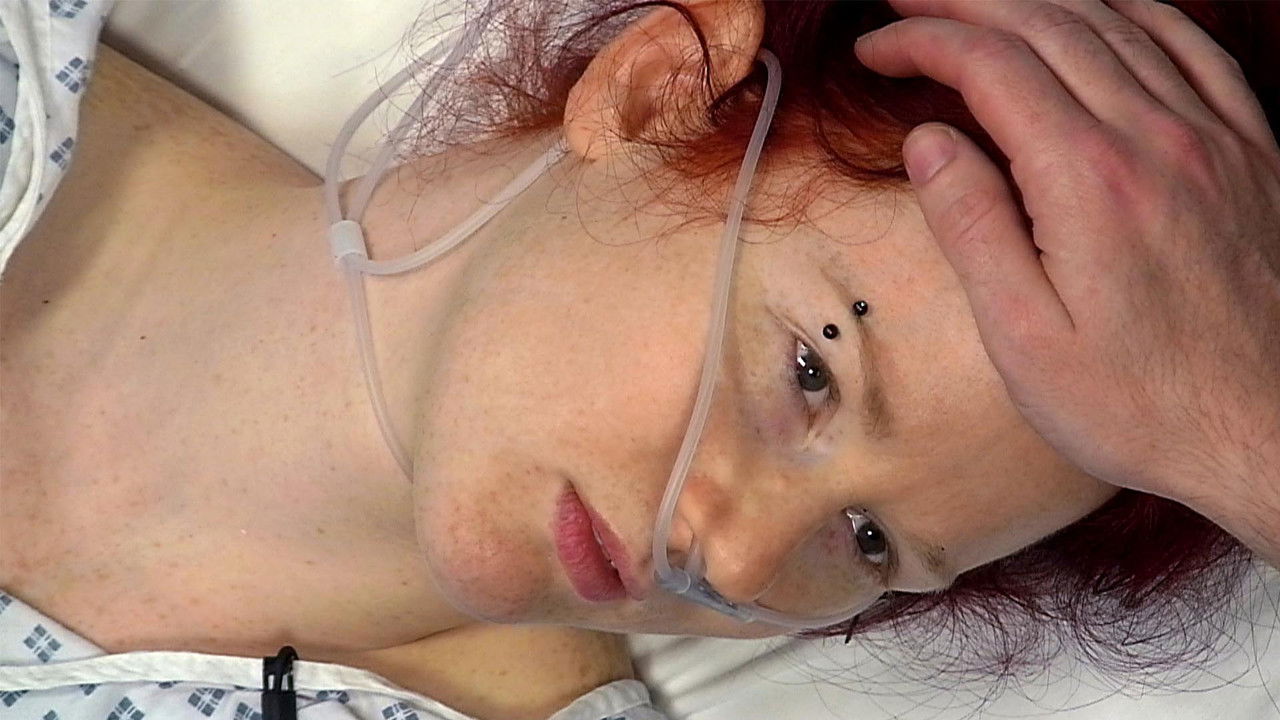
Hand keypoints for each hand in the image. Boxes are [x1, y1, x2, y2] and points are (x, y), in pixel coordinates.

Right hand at [853, 0, 1279, 559]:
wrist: (1269, 436)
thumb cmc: (1141, 404)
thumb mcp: (1024, 339)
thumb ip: (973, 227)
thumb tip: (929, 139)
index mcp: (1087, 180)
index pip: (989, 66)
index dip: (921, 41)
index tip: (874, 47)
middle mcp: (1154, 137)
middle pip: (1046, 22)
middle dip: (964, 0)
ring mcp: (1211, 136)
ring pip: (1113, 20)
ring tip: (978, 1)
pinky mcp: (1249, 151)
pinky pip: (1190, 45)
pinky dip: (1132, 11)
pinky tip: (1099, 12)